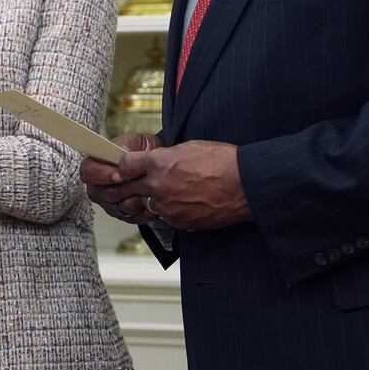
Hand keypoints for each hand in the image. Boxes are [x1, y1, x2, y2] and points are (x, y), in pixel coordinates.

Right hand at [83, 133, 160, 223]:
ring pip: (116, 207)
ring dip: (133, 200)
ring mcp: (108, 202)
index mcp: (94, 165)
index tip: (120, 174)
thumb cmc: (141, 151)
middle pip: (100, 193)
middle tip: (137, 183)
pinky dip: (142, 211)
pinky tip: (152, 201)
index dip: (103, 175)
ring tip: (147, 191)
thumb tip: (121, 163)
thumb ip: (125, 149)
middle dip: (121, 189)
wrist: (156, 163)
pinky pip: (129, 217)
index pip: (88, 172)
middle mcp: (97, 186)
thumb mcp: (134, 142)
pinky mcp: (122, 214)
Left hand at [87, 139, 248, 230]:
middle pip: (126, 188)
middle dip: (123, 185)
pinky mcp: (178, 222)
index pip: (125, 165)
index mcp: (158, 163)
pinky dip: (169, 210)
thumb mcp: (189, 147)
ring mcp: (167, 207)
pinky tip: (182, 202)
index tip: (125, 167)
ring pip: (146, 204)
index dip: (124, 166)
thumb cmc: (223, 162)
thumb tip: (157, 161)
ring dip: (150, 199)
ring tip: (166, 192)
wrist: (245, 186)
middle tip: (123, 184)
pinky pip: (165, 216)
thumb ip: (166, 156)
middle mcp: (158, 186)